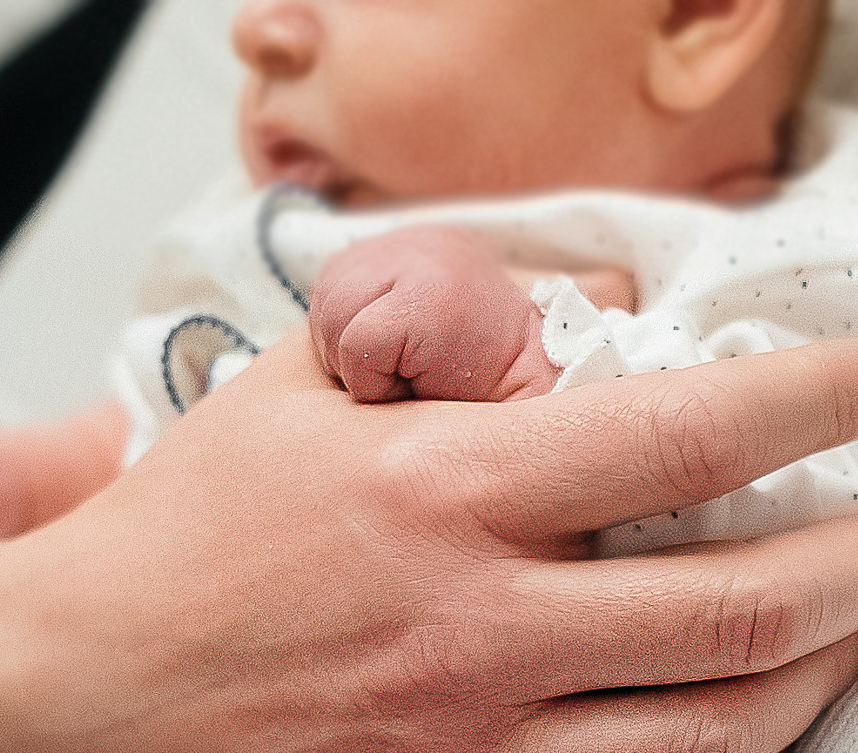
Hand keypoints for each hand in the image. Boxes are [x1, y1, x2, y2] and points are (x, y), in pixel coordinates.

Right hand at [0, 332, 857, 752]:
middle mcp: (474, 635)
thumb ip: (435, 329)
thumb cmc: (188, 537)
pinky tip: (760, 726)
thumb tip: (588, 310)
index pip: (683, 437)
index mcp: (440, 495)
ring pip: (717, 734)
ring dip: (825, 676)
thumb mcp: (292, 388)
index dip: (814, 398)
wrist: (74, 713)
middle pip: (743, 608)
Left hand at [310, 228, 561, 402]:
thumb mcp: (410, 343)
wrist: (552, 407)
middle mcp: (422, 239)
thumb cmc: (475, 396)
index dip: (351, 345)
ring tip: (421, 379)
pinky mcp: (431, 296)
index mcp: (417, 246)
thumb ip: (365, 322)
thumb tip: (304, 349)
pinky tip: (428, 386)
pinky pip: (357, 348)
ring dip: (364, 373)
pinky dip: (379, 385)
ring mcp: (427, 259)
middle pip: (324, 300)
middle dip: (351, 356)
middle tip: (413, 376)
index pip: (332, 288)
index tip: (407, 365)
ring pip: (332, 321)